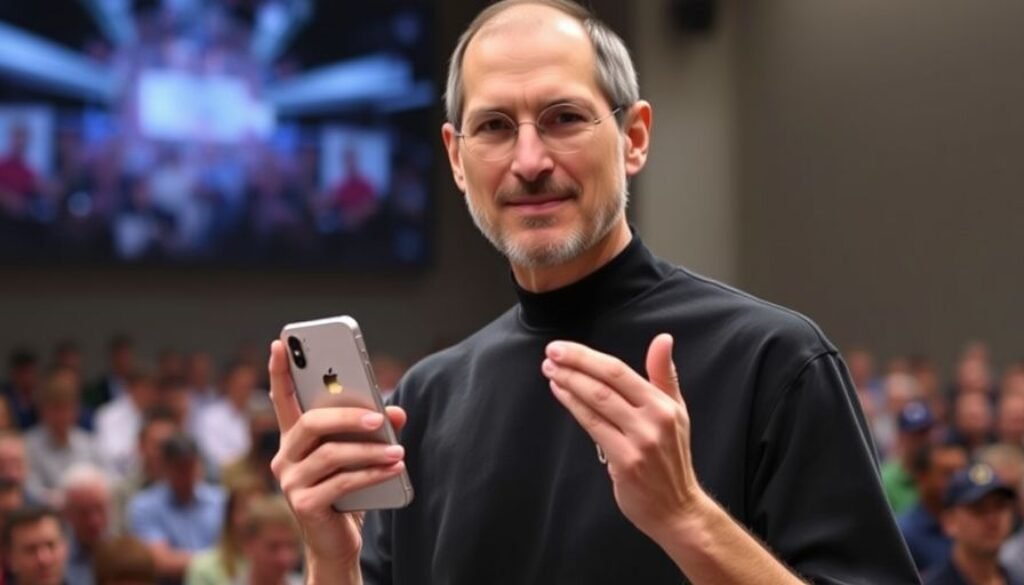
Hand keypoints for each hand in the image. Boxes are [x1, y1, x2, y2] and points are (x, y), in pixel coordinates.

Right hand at [268, 340, 407, 569]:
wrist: (337, 541)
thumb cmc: (347, 490)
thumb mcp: (360, 454)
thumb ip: (374, 428)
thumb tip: (397, 411)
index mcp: (294, 438)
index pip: (282, 399)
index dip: (279, 371)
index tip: (279, 343)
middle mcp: (285, 457)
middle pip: (311, 423)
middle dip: (347, 416)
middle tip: (378, 418)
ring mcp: (290, 482)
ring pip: (330, 454)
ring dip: (369, 451)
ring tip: (397, 450)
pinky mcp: (304, 505)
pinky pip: (342, 482)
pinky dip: (372, 473)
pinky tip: (393, 467)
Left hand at [541, 334, 701, 538]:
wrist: (677, 507)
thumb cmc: (671, 457)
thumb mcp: (677, 410)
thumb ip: (664, 374)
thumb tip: (663, 339)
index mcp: (663, 404)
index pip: (619, 371)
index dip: (587, 357)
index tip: (563, 348)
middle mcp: (653, 420)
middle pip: (606, 383)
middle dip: (574, 365)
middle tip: (551, 355)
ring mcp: (639, 441)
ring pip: (597, 403)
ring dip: (569, 384)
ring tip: (551, 372)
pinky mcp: (625, 462)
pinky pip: (593, 427)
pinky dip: (574, 407)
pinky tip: (561, 394)